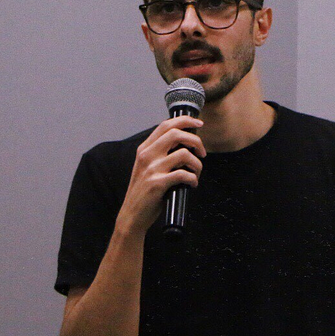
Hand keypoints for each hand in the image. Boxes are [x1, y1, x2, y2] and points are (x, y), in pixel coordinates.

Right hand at [116, 116, 205, 237]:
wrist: (132, 215)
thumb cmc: (145, 191)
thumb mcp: (148, 167)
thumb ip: (161, 153)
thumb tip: (187, 143)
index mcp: (144, 149)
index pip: (166, 125)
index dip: (185, 121)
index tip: (199, 123)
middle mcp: (146, 155)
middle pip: (176, 134)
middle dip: (196, 141)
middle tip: (202, 153)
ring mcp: (152, 169)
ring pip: (184, 154)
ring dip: (197, 164)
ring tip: (196, 173)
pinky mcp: (157, 183)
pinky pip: (184, 174)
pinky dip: (193, 179)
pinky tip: (191, 185)